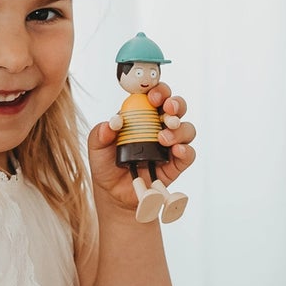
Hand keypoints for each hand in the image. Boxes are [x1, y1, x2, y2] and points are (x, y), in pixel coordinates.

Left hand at [87, 82, 197, 216]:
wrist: (113, 194)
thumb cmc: (106, 166)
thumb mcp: (97, 147)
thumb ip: (100, 133)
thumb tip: (114, 121)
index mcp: (142, 116)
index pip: (156, 96)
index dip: (158, 91)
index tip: (152, 97)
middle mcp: (159, 127)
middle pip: (177, 107)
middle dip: (175, 104)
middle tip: (166, 109)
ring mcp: (170, 145)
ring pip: (186, 129)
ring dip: (178, 129)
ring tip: (163, 138)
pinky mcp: (176, 164)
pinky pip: (188, 154)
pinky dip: (185, 150)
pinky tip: (176, 150)